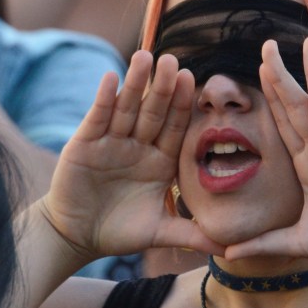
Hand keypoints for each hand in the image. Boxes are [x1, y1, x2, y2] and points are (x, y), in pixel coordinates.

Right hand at [42, 51, 220, 259]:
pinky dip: (104, 98)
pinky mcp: (85, 143)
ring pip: (126, 107)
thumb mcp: (160, 232)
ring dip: (134, 83)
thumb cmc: (120, 232)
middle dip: (163, 87)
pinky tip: (111, 78)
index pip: (176, 127)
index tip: (194, 82)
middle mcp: (138, 145)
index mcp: (160, 160)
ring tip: (144, 56)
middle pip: (153, 111)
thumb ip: (193, 235)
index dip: (183, 105)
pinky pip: (97, 117)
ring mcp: (111, 141)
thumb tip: (230, 250)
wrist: (76, 237)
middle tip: (174, 60)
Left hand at [223, 37, 307, 267]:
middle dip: (279, 76)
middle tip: (265, 46)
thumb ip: (262, 242)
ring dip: (307, 71)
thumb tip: (226, 253)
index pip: (283, 125)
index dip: (270, 99)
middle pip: (294, 105)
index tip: (256, 75)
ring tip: (300, 41)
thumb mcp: (293, 241)